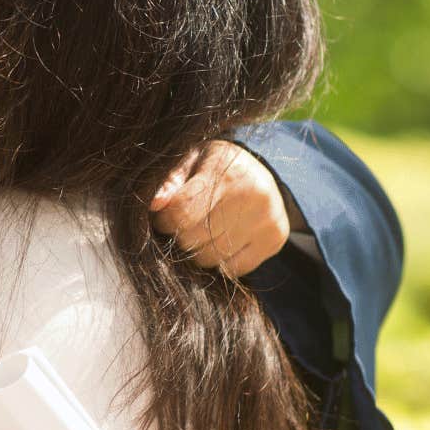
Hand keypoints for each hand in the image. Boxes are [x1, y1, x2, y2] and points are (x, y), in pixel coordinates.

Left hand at [150, 140, 289, 277]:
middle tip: (185, 224)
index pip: (181, 213)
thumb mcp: (192, 160)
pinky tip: (222, 240)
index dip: (164, 220)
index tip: (164, 217)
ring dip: (199, 250)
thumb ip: (170, 180)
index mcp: (227, 172)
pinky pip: (233, 269)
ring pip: (211, 258)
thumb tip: (154, 204)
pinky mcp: (274, 240)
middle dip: (181, 236)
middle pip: (193, 239)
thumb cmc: (216, 167)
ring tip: (203, 230)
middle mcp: (252, 195)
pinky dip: (221, 262)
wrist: (263, 173)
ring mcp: (266, 220)